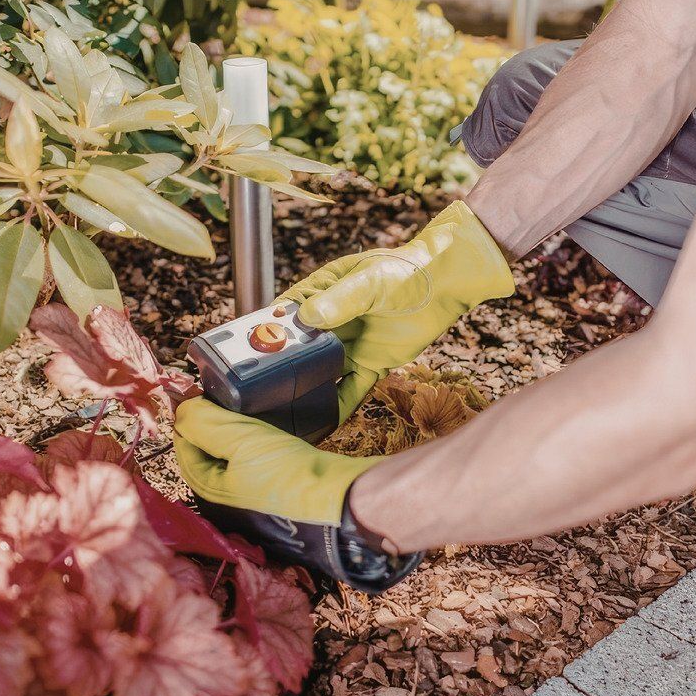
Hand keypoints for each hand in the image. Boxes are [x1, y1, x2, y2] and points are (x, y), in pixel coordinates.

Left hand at [173, 397, 380, 524]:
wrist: (340, 496)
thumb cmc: (288, 472)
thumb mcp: (239, 440)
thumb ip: (203, 423)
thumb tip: (181, 410)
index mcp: (209, 492)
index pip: (184, 449)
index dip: (188, 418)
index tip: (198, 392)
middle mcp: (226, 500)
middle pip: (206, 453)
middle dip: (209, 425)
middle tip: (220, 397)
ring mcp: (251, 497)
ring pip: (230, 456)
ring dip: (232, 432)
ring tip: (242, 409)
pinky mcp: (275, 490)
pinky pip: (252, 461)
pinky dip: (252, 442)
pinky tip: (264, 429)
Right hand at [281, 200, 514, 418]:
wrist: (447, 285)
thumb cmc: (406, 270)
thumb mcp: (370, 281)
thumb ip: (340, 300)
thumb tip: (309, 318)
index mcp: (321, 292)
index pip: (286, 314)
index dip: (267, 332)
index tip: (248, 350)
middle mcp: (330, 322)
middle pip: (298, 348)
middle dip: (281, 367)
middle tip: (261, 389)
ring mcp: (349, 345)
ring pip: (319, 372)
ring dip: (305, 389)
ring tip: (283, 412)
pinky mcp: (370, 365)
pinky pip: (349, 390)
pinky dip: (336, 407)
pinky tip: (321, 425)